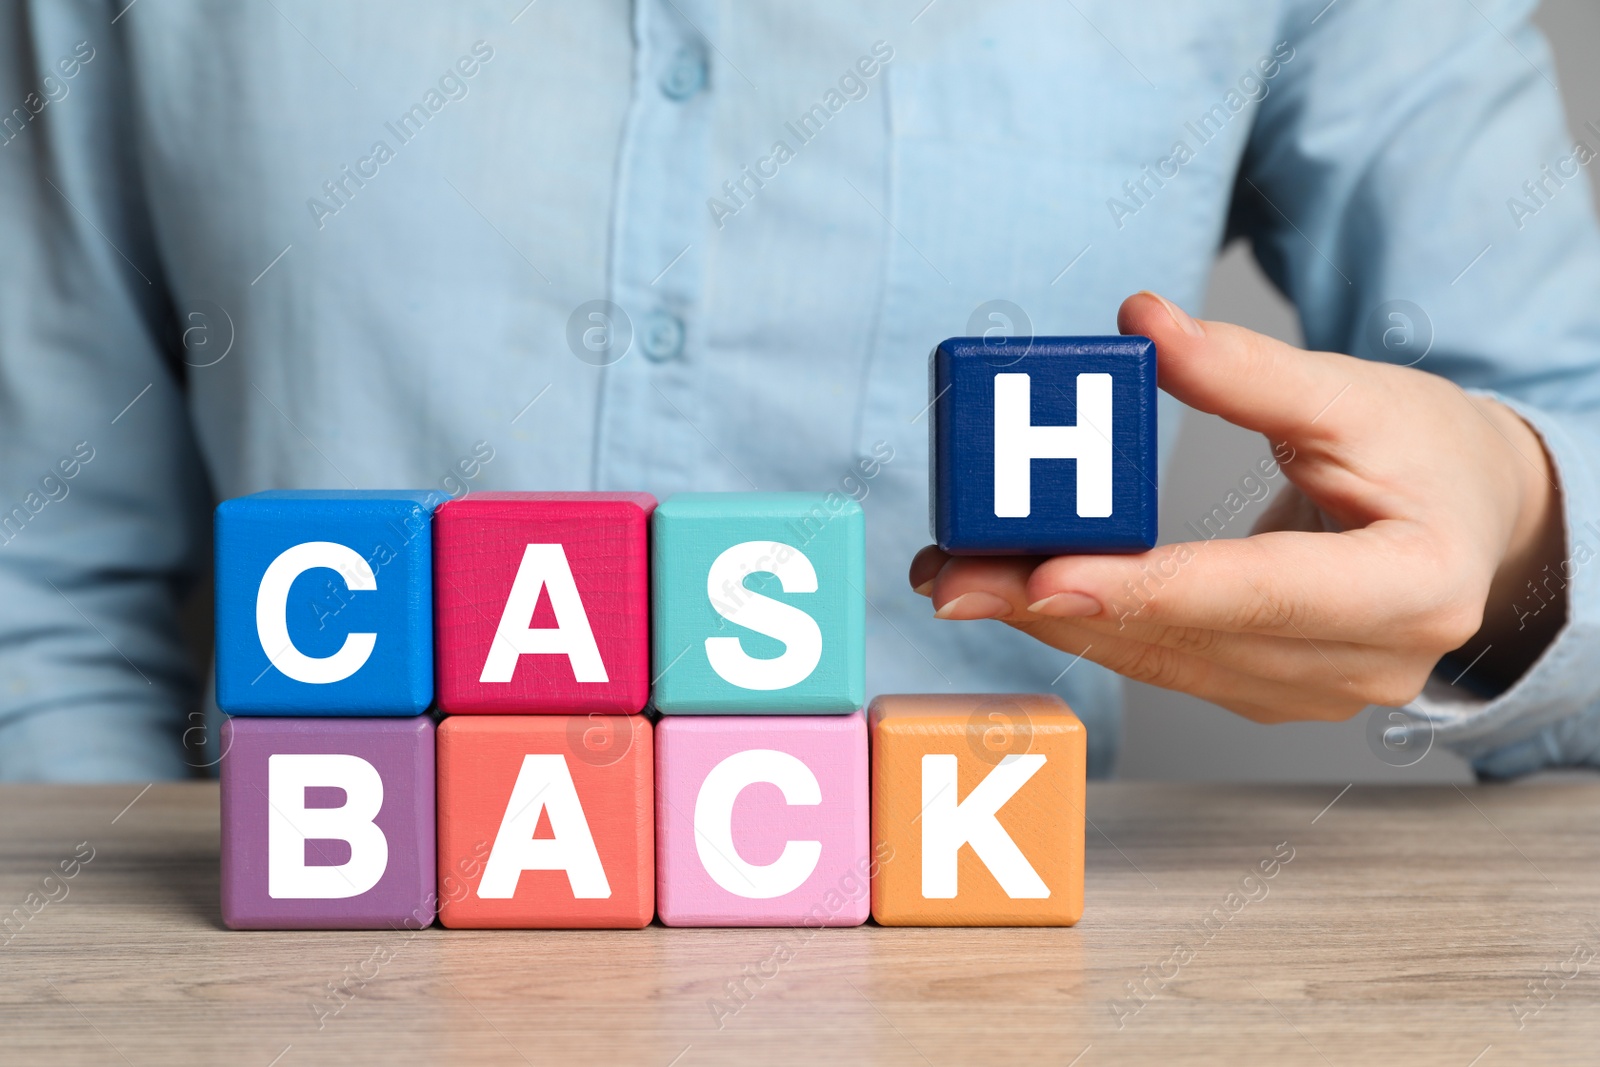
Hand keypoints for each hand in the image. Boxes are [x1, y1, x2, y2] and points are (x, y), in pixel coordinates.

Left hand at [910, 292, 1566, 721]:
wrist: (1478, 522)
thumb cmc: (1432, 455)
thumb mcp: (1357, 394)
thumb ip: (1247, 371)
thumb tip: (1140, 325)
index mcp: (1410, 588)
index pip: (1258, 594)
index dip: (1145, 588)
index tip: (1043, 577)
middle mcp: (1362, 663)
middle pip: (1183, 638)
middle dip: (1053, 604)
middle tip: (949, 573)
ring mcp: (1314, 692)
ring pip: (1158, 662)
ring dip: (1049, 618)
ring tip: (955, 573)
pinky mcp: (1270, 690)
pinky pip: (1164, 662)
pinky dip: (1089, 624)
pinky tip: (1015, 590)